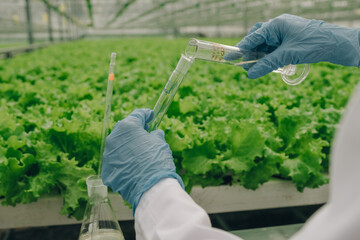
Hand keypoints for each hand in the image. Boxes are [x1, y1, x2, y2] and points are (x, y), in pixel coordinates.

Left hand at [101, 108, 183, 213]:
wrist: (151, 188)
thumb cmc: (157, 161)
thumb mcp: (160, 143)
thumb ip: (155, 135)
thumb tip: (153, 133)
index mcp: (127, 126)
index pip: (137, 115)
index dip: (146, 114)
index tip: (151, 115)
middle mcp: (113, 138)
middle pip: (125, 130)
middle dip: (135, 131)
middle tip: (146, 133)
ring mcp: (108, 155)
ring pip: (118, 146)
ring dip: (127, 147)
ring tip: (139, 153)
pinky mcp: (107, 170)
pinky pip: (115, 161)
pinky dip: (123, 161)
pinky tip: (133, 166)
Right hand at [236, 14, 359, 78]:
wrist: (337, 44)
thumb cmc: (313, 44)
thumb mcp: (287, 56)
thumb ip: (267, 65)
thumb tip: (250, 75)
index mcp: (276, 24)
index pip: (253, 37)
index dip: (240, 48)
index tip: (229, 57)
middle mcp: (279, 26)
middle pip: (257, 38)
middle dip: (250, 52)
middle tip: (245, 65)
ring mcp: (284, 32)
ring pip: (265, 44)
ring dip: (260, 56)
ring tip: (255, 68)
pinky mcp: (290, 40)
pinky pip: (274, 47)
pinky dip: (269, 56)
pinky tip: (268, 65)